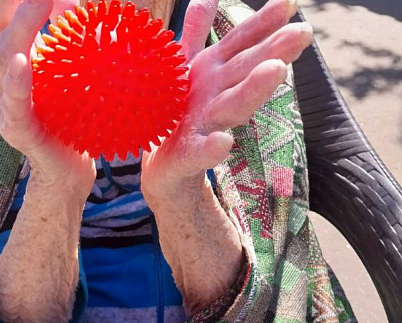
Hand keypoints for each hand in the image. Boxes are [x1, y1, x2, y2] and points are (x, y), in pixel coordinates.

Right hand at [0, 0, 94, 187]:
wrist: (70, 169)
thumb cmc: (77, 122)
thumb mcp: (78, 82)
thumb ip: (78, 50)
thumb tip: (90, 12)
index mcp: (22, 64)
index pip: (13, 19)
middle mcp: (7, 79)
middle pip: (3, 29)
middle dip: (16, 1)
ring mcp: (8, 104)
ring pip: (6, 59)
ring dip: (21, 28)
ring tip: (39, 2)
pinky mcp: (17, 129)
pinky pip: (16, 103)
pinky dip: (18, 81)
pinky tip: (25, 62)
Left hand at [141, 0, 312, 194]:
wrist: (161, 164)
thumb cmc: (178, 112)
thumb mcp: (185, 68)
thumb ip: (195, 33)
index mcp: (213, 74)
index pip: (242, 44)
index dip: (263, 23)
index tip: (290, 3)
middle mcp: (215, 96)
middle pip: (246, 71)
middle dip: (273, 51)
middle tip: (302, 33)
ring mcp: (204, 125)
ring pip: (232, 105)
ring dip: (253, 90)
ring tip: (274, 71)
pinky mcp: (188, 155)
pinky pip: (198, 151)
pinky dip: (211, 148)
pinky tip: (224, 141)